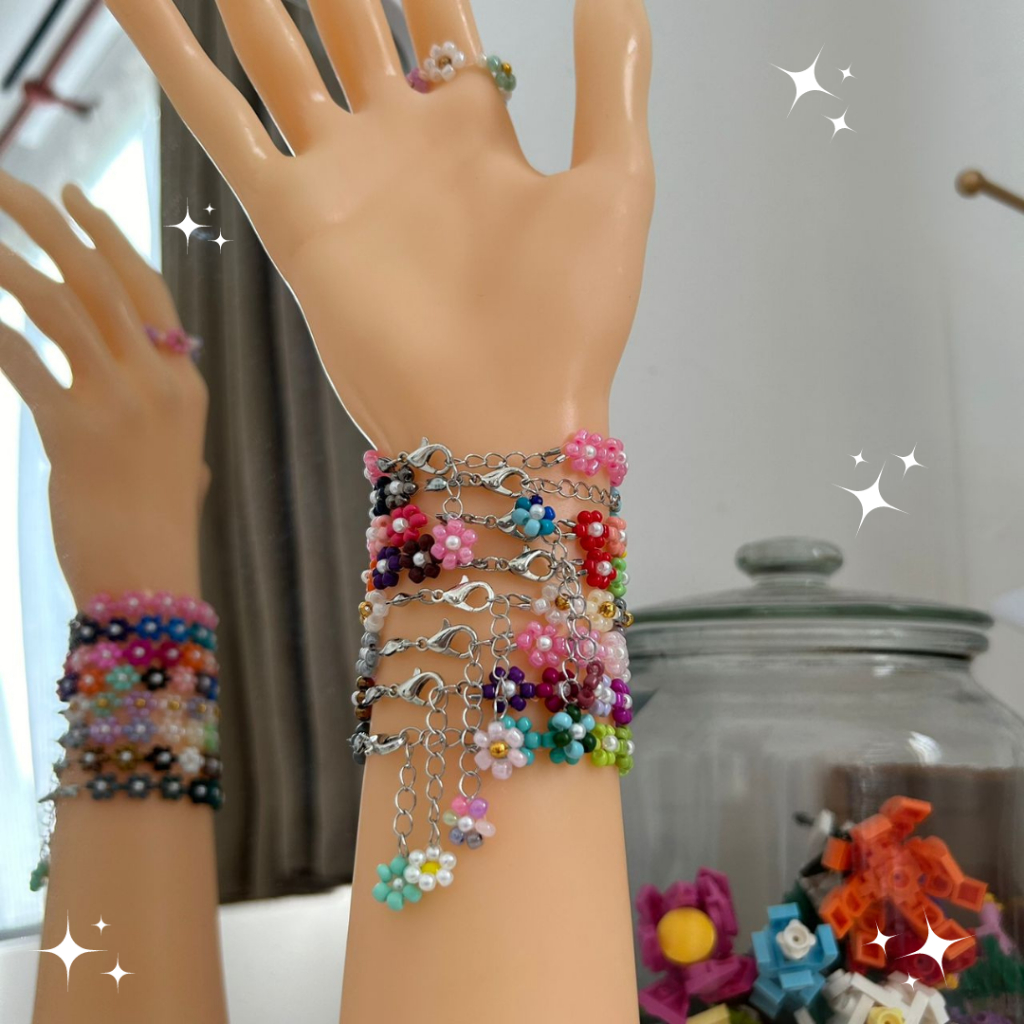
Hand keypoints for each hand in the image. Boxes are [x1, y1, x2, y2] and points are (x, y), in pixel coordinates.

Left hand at [0, 174, 208, 602]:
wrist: (150, 578)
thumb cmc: (160, 523)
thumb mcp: (182, 461)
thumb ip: (170, 420)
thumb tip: (160, 397)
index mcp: (185, 382)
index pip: (147, 286)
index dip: (106, 234)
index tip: (71, 193)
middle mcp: (157, 380)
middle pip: (100, 276)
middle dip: (47, 220)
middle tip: (4, 185)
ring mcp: (119, 403)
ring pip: (60, 304)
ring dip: (8, 261)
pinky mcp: (73, 431)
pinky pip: (22, 361)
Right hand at [102, 0, 653, 446]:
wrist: (504, 420)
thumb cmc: (569, 318)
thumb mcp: (614, 181)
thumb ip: (609, 75)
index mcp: (474, 129)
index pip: (434, 11)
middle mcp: (398, 142)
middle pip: (348, 17)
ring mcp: (340, 176)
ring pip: (274, 52)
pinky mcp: (291, 217)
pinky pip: (217, 119)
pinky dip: (170, 53)